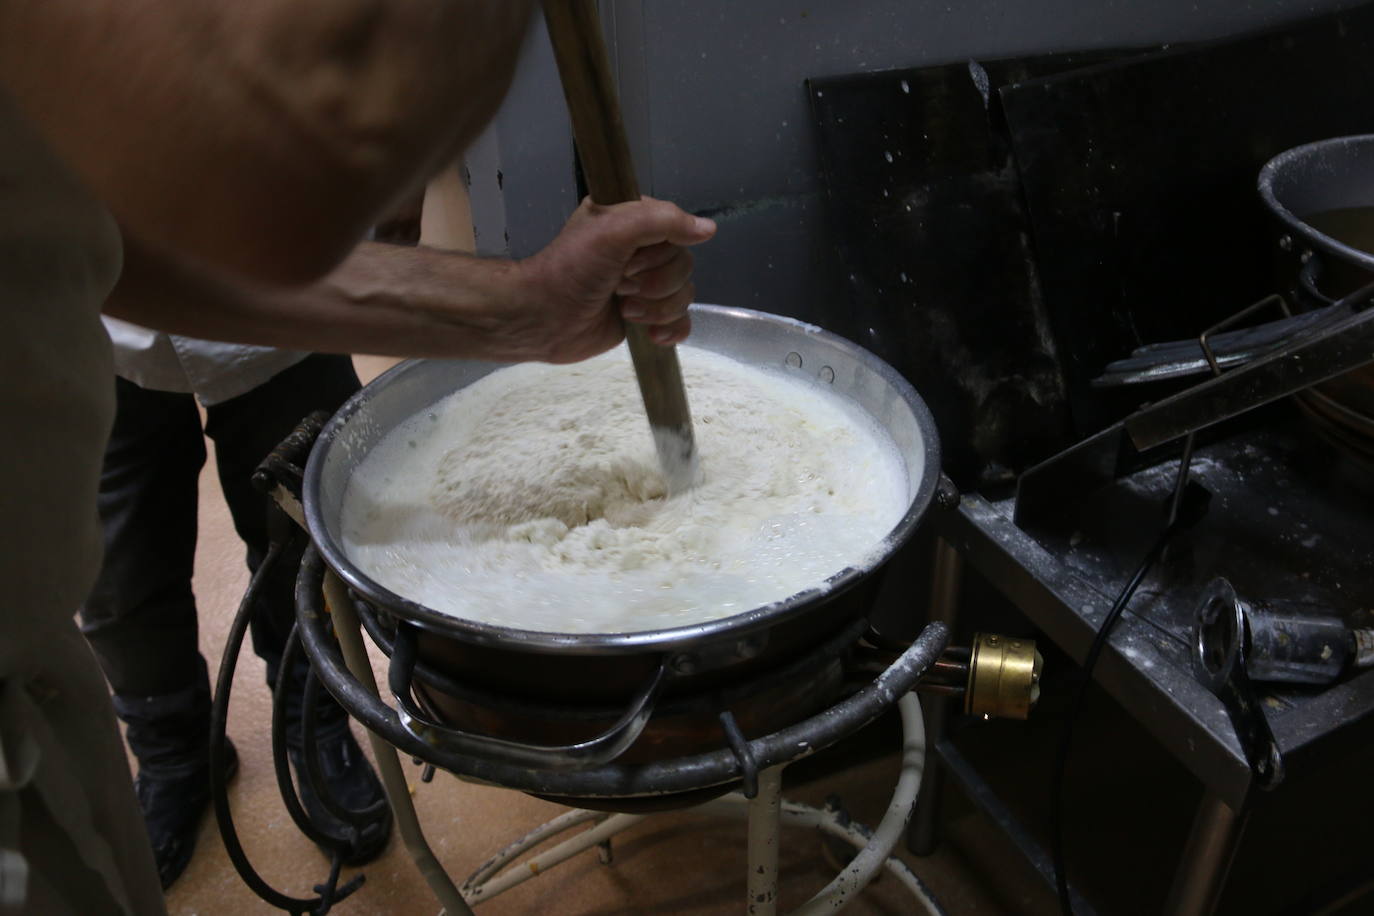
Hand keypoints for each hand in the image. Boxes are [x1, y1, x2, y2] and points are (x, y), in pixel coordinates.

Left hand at [511, 196, 715, 362]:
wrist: (543, 318)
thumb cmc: (571, 269)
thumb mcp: (613, 229)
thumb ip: (663, 220)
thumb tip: (708, 229)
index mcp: (633, 221)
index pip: (677, 230)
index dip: (658, 253)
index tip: (628, 261)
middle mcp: (642, 251)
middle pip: (685, 266)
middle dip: (655, 283)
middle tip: (620, 285)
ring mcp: (645, 286)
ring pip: (684, 295)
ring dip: (656, 308)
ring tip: (623, 309)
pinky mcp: (645, 318)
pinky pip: (681, 321)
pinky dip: (671, 329)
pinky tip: (652, 335)